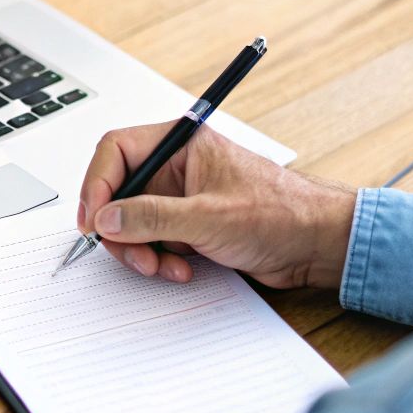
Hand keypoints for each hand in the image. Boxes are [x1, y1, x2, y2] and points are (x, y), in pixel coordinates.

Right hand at [78, 123, 356, 288]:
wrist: (317, 244)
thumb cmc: (281, 213)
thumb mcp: (208, 216)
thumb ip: (151, 216)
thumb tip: (107, 216)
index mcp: (182, 144)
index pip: (117, 150)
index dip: (98, 184)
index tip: (94, 219)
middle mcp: (177, 167)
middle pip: (119, 190)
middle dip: (121, 227)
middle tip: (133, 252)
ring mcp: (182, 197)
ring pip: (133, 221)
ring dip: (142, 249)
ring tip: (164, 265)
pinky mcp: (189, 225)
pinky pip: (154, 240)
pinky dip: (159, 258)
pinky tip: (182, 268)